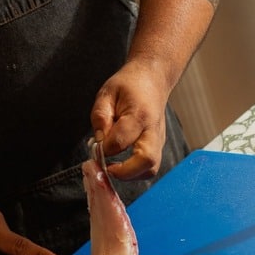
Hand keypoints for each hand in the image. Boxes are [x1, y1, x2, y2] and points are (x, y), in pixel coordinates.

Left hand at [90, 59, 168, 180]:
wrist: (153, 79)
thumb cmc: (129, 85)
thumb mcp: (106, 93)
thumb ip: (100, 117)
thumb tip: (99, 142)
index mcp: (139, 115)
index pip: (121, 141)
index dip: (105, 149)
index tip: (96, 147)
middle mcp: (153, 130)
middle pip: (147, 162)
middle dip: (125, 172)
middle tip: (107, 169)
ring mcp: (159, 140)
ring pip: (151, 169)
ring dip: (131, 175)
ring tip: (113, 168)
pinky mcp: (159, 146)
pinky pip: (150, 166)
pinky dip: (135, 171)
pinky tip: (121, 164)